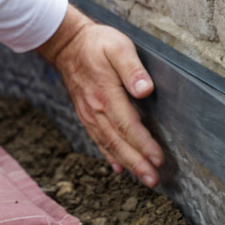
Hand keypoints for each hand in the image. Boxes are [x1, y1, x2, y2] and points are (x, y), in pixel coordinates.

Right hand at [38, 6, 163, 186]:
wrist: (67, 44)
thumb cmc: (97, 43)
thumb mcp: (118, 47)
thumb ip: (133, 69)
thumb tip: (145, 90)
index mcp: (106, 94)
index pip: (128, 125)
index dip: (143, 144)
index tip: (158, 159)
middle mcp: (96, 109)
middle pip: (119, 142)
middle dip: (137, 163)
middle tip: (154, 180)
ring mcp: (89, 114)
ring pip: (109, 145)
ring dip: (128, 164)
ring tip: (144, 178)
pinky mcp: (87, 115)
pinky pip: (98, 140)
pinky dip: (110, 156)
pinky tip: (120, 168)